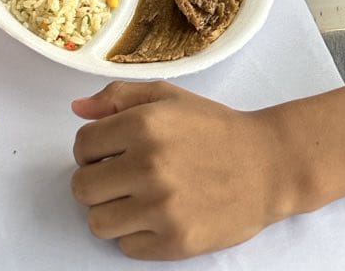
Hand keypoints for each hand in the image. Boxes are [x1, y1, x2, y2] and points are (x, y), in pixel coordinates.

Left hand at [71, 82, 279, 257]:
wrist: (267, 165)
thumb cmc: (214, 128)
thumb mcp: (167, 97)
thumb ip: (117, 97)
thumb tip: (76, 109)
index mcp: (143, 125)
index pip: (82, 146)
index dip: (91, 150)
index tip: (108, 152)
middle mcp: (148, 166)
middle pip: (82, 188)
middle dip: (95, 181)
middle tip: (119, 177)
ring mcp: (162, 208)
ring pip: (98, 223)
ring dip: (111, 211)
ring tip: (135, 198)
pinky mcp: (175, 242)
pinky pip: (126, 248)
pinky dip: (136, 234)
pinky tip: (157, 216)